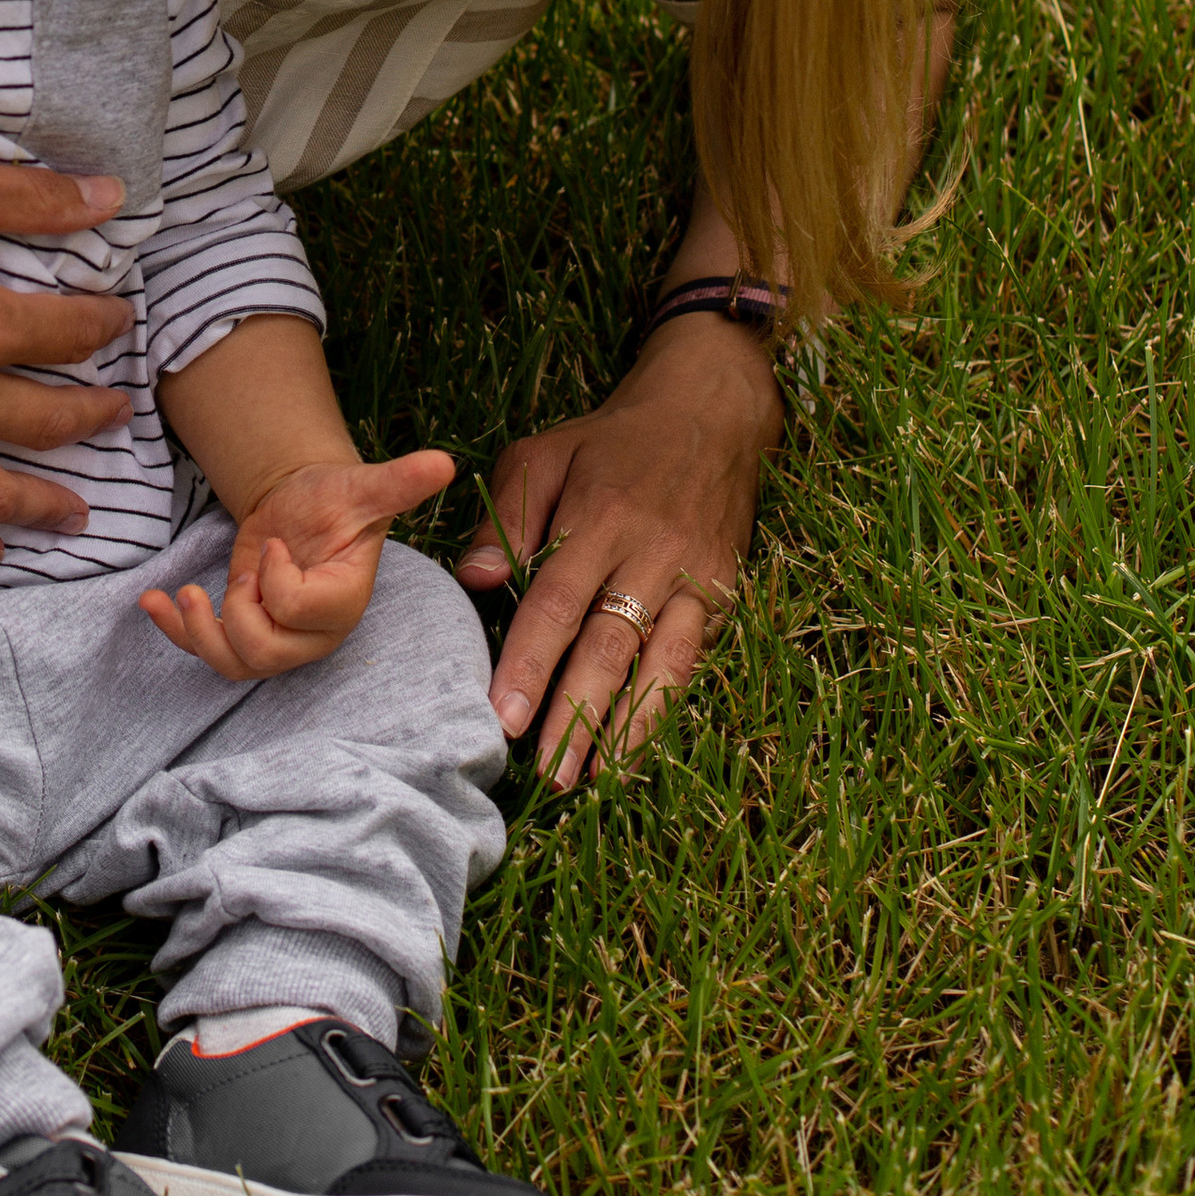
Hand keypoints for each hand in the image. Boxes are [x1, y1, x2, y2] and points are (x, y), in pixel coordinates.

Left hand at [142, 448, 453, 680]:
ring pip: (234, 665)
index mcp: (343, 601)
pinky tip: (152, 602)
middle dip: (239, 618)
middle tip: (238, 576)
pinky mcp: (244, 629)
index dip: (279, 581)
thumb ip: (399, 483)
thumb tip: (444, 462)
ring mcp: (276, 637)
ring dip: (199, 635)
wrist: (304, 503)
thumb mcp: (362, 487)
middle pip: (267, 655)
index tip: (275, 545)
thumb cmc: (336, 497)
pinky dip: (174, 631)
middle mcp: (311, 632)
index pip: (302, 611)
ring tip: (182, 597)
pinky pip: (208, 652)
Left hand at [454, 313, 775, 785]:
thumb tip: (474, 580)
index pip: (556, 602)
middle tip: (543, 772)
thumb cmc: (608, 442)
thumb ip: (505, 519)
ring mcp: (690, 578)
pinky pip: (689, 659)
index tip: (503, 715)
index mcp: (598, 518)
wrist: (708, 416)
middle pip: (607, 644)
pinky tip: (636, 750)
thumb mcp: (543, 456)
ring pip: (656, 664)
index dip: (530, 662)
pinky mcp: (719, 593)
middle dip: (574, 712)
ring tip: (591, 780)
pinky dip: (663, 707)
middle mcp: (648, 554)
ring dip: (623, 727)